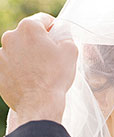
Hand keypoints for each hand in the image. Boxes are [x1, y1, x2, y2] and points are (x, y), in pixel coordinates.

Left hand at [0, 13, 77, 127]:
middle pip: (28, 36)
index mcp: (29, 28)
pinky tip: (30, 81)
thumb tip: (62, 37)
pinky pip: (10, 66)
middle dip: (39, 45)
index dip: (54, 29)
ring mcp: (1, 55)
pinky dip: (19, 71)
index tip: (58, 39)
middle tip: (51, 60)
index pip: (43, 20)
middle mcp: (10, 37)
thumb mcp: (71, 53)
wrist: (40, 104)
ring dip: (28, 58)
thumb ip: (67, 38)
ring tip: (40, 74)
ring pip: (18, 51)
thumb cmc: (55, 77)